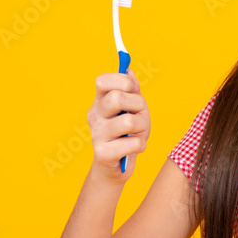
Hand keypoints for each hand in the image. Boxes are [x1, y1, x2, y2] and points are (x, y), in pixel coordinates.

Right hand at [87, 67, 150, 184]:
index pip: (102, 80)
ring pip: (129, 121)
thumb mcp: (133, 108)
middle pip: (117, 98)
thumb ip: (132, 89)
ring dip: (143, 127)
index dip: (123, 81)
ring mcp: (96, 134)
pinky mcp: (103, 153)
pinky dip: (141, 145)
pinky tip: (134, 147)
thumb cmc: (127, 134)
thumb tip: (128, 69)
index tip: (133, 90)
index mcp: (99, 100)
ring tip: (138, 133)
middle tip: (139, 114)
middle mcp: (94, 115)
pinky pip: (133, 143)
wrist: (116, 167)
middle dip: (138, 104)